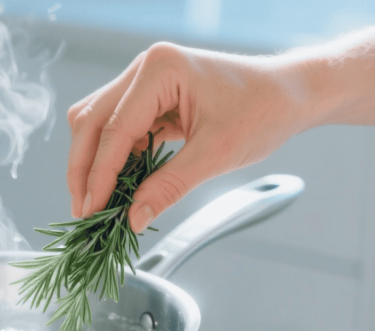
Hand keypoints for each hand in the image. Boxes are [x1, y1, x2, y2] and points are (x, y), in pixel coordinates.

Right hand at [66, 43, 317, 231]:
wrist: (290, 94)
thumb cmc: (263, 111)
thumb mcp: (216, 155)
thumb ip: (169, 186)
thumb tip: (133, 217)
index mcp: (159, 70)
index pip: (114, 129)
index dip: (99, 175)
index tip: (92, 210)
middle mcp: (145, 68)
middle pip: (92, 121)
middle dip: (85, 169)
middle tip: (85, 211)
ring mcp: (146, 81)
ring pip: (99, 124)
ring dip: (95, 163)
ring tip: (98, 202)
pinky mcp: (153, 97)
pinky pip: (121, 128)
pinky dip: (116, 158)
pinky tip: (120, 186)